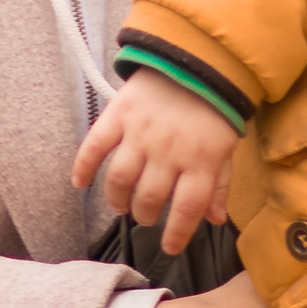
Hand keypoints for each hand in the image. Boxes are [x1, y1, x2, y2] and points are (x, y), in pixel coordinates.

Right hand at [74, 70, 239, 255]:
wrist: (194, 60)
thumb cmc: (212, 110)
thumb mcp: (225, 147)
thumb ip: (219, 184)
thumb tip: (215, 219)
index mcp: (201, 160)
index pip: (187, 209)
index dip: (177, 234)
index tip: (169, 248)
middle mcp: (169, 151)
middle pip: (149, 198)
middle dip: (144, 216)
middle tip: (143, 218)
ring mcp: (141, 133)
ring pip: (120, 180)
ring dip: (117, 200)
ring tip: (121, 206)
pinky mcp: (118, 115)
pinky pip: (95, 146)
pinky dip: (84, 167)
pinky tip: (80, 183)